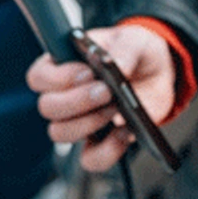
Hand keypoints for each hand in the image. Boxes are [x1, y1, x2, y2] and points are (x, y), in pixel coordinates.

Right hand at [26, 25, 175, 171]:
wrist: (158, 74)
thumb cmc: (135, 52)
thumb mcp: (133, 39)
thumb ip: (123, 48)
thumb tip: (115, 65)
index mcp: (62, 65)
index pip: (39, 77)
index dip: (58, 78)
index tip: (87, 72)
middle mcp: (64, 95)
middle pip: (47, 108)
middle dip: (76, 101)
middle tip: (106, 91)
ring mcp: (79, 121)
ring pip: (60, 133)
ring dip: (88, 123)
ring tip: (116, 109)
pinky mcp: (99, 142)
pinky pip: (90, 159)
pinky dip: (107, 151)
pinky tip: (124, 133)